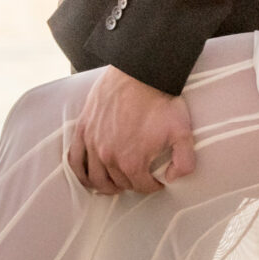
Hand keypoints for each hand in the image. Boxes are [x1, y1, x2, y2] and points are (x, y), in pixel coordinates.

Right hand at [69, 66, 194, 194]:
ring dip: (105, 185)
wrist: (141, 73)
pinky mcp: (83, 129)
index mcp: (132, 161)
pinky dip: (80, 172)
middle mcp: (108, 156)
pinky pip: (74, 159)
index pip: (142, 186)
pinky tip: (89, 176)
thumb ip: (184, 163)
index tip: (157, 180)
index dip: (153, 186)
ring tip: (115, 184)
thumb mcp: (183, 134)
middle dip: (132, 183)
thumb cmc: (162, 101)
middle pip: (119, 183)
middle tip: (140, 177)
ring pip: (94, 178)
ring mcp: (92, 143)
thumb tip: (171, 179)